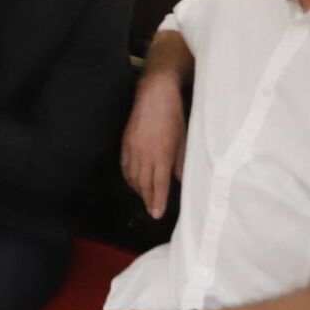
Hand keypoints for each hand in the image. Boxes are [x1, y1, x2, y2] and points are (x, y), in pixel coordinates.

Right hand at [120, 77, 186, 219]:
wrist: (155, 96)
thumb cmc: (174, 117)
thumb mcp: (184, 141)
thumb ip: (181, 162)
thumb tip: (179, 179)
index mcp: (161, 155)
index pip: (158, 185)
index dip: (157, 201)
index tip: (156, 214)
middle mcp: (145, 155)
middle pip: (144, 184)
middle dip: (147, 199)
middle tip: (151, 211)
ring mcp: (133, 149)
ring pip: (133, 176)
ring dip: (138, 190)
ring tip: (144, 198)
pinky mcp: (126, 142)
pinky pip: (125, 166)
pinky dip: (128, 177)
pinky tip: (133, 181)